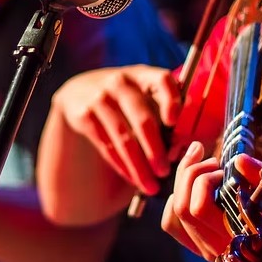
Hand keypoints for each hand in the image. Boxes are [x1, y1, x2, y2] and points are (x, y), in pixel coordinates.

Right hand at [48, 64, 181, 194]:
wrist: (79, 92)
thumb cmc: (125, 100)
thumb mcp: (143, 97)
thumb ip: (164, 117)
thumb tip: (182, 149)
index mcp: (143, 75)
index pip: (162, 80)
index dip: (171, 100)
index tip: (174, 122)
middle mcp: (121, 82)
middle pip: (142, 118)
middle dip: (156, 150)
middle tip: (165, 172)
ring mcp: (100, 97)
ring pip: (123, 137)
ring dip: (138, 165)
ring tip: (151, 186)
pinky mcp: (83, 115)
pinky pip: (105, 145)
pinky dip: (121, 165)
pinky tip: (132, 178)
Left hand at [161, 141, 261, 261]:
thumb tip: (238, 160)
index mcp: (236, 240)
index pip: (195, 209)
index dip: (204, 180)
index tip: (224, 169)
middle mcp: (216, 249)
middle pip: (180, 206)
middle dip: (191, 173)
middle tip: (214, 160)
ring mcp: (206, 247)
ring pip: (174, 211)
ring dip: (184, 180)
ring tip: (206, 164)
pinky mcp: (200, 241)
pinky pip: (174, 220)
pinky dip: (179, 194)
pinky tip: (195, 179)